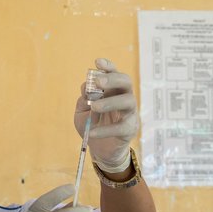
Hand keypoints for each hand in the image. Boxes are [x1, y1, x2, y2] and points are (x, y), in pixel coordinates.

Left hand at [73, 57, 138, 172]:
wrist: (99, 149)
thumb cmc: (92, 125)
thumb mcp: (82, 111)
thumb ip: (84, 99)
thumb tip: (87, 87)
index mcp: (112, 90)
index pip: (114, 73)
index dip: (108, 66)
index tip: (97, 62)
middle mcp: (124, 97)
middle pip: (126, 82)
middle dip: (112, 79)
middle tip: (98, 82)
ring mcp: (129, 113)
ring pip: (128, 101)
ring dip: (111, 102)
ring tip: (95, 107)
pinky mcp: (130, 129)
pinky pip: (120, 127)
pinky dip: (105, 129)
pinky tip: (92, 132)